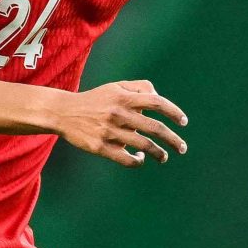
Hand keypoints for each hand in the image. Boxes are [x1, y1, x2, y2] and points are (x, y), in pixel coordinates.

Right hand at [51, 78, 187, 166]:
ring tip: (164, 157)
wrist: (63, 112)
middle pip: (155, 128)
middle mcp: (118, 114)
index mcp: (123, 98)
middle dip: (173, 140)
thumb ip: (140, 87)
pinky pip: (126, 158)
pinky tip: (140, 158)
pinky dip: (138, 160)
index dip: (174, 112)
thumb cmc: (95, 99)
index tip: (183, 122)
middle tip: (182, 148)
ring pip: (143, 145)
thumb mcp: (116, 87)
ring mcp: (109, 132)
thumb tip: (159, 99)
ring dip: (158, 153)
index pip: (156, 103)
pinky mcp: (100, 147)